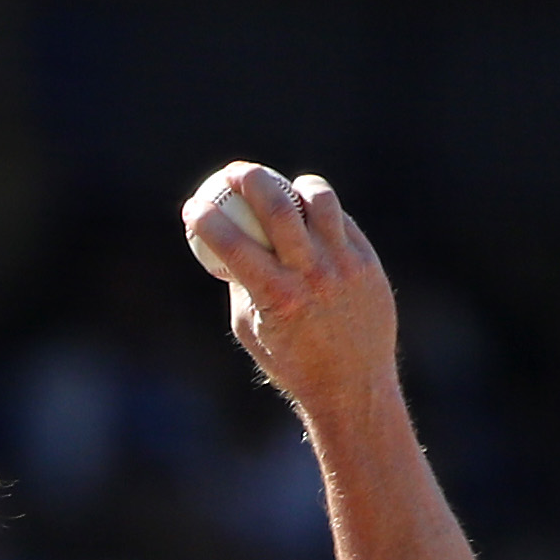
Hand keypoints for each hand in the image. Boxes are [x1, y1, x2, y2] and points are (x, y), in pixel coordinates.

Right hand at [182, 164, 398, 416]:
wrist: (353, 386)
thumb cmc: (293, 362)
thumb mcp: (253, 329)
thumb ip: (242, 284)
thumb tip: (228, 243)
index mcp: (275, 297)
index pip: (231, 244)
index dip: (205, 219)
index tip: (192, 207)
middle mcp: (311, 276)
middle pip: (277, 206)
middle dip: (248, 178)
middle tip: (233, 173)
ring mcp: (343, 265)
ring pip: (318, 200)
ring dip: (293, 186)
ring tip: (281, 189)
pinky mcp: (367, 262)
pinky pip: (340, 220)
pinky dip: (319, 211)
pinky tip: (308, 214)